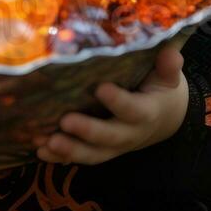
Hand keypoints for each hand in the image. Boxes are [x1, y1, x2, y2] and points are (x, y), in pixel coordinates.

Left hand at [33, 40, 188, 164]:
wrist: (163, 119)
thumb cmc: (159, 90)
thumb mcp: (168, 78)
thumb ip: (168, 67)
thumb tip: (171, 53)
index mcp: (147, 112)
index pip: (133, 110)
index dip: (118, 102)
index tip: (100, 88)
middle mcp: (129, 134)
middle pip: (109, 137)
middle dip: (87, 131)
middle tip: (65, 121)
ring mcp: (113, 146)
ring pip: (92, 154)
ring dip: (69, 150)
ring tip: (47, 142)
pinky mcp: (99, 150)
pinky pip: (80, 158)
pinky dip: (60, 157)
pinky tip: (40, 151)